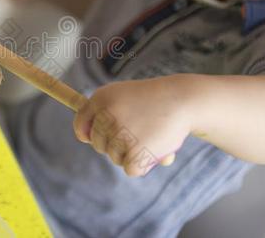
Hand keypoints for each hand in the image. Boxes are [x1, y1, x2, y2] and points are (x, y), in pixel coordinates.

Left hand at [73, 76, 192, 176]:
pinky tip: (154, 149)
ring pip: (115, 157)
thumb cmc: (153, 99)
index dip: (88, 134)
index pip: (81, 124)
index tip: (92, 139)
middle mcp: (106, 115)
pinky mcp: (134, 151)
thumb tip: (84, 137)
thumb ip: (103, 112)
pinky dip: (142, 164)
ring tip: (149, 135)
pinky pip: (130, 169)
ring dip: (130, 154)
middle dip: (114, 145)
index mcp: (101, 98)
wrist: (183, 99)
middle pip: (99, 145)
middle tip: (136, 133)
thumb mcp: (124, 95)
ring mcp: (120, 133)